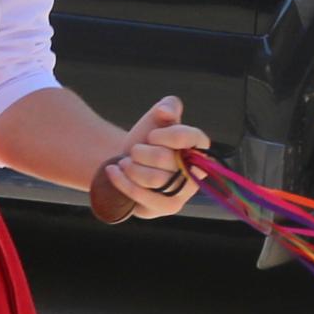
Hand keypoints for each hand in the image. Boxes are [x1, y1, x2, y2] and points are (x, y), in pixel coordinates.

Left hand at [99, 96, 209, 219]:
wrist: (130, 163)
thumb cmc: (148, 140)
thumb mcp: (158, 117)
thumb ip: (168, 105)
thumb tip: (165, 112)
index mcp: (199, 147)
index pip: (189, 137)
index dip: (165, 134)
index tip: (151, 135)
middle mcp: (197, 173)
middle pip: (166, 159)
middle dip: (141, 152)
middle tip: (135, 151)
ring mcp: (184, 194)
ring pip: (153, 179)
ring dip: (131, 167)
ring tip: (125, 163)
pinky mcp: (167, 208)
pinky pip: (143, 197)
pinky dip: (122, 181)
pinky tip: (113, 171)